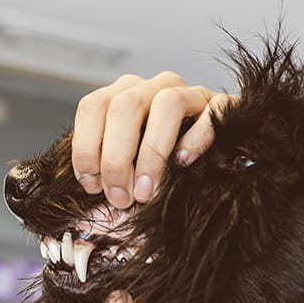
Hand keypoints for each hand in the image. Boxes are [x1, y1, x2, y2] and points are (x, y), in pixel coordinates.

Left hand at [71, 72, 234, 208]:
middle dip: (116, 158)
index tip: (92, 186)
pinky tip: (183, 164)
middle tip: (120, 197)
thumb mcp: (128, 179)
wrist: (215, 170)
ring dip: (152, 153)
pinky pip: (211, 113)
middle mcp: (153, 88)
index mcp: (123, 97)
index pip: (93, 107)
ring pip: (167, 104)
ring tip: (147, 190)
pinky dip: (196, 140)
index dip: (86, 148)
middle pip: (124, 106)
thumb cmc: (162, 175)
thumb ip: (107, 186)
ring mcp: (190, 93)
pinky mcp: (222, 105)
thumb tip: (81, 214)